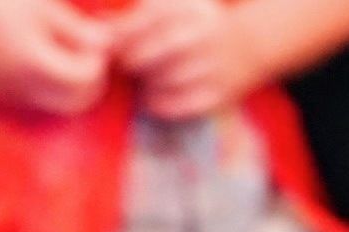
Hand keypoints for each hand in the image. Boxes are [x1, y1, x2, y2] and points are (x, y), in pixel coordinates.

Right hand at [0, 0, 113, 115]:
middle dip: (89, 80)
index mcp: (32, 62)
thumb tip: (107, 44)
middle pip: (74, 103)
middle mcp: (18, 87)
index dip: (98, 61)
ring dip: (67, 86)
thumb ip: (76, 29)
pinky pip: (32, 100)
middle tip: (87, 51)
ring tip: (64, 52)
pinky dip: (45, 86)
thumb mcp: (43, 6)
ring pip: (54, 105)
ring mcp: (4, 94)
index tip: (94, 39)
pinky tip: (40, 58)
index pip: (85, 79)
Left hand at [107, 0, 269, 118]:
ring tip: (145, 77)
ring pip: (157, 82)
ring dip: (144, 83)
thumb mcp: (175, 6)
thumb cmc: (197, 26)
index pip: (139, 24)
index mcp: (189, 9)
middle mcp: (202, 35)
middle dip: (128, 63)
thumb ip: (137, 15)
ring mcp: (211, 65)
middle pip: (143, 56)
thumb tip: (98, 27)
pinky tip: (155, 95)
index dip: (117, 39)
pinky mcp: (218, 93)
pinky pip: (174, 106)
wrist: (250, 45)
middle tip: (125, 66)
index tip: (109, 47)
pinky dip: (158, 103)